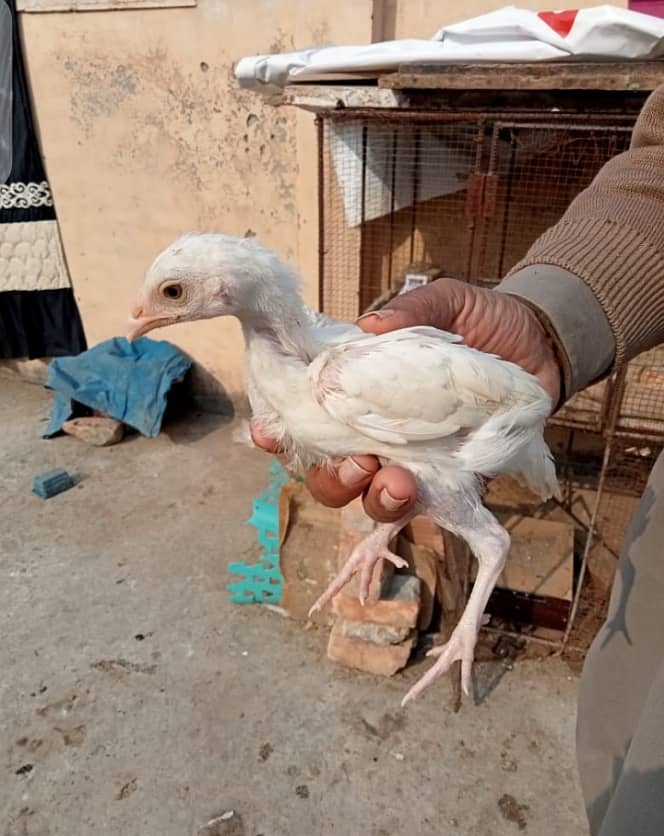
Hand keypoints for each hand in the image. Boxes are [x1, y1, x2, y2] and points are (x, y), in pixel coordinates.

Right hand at [251, 278, 561, 521]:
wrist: (542, 345)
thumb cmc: (483, 321)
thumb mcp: (446, 301)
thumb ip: (411, 310)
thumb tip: (369, 324)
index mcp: (360, 390)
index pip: (309, 415)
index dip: (282, 429)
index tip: (268, 431)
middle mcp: (377, 431)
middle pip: (331, 470)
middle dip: (331, 476)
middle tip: (356, 461)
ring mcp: (413, 460)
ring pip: (370, 497)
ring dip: (373, 497)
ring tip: (397, 481)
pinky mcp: (452, 479)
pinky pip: (426, 507)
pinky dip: (417, 507)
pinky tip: (421, 492)